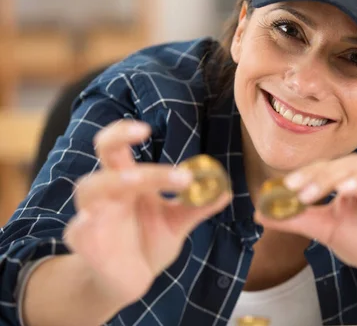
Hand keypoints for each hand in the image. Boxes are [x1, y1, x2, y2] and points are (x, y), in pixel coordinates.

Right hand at [64, 120, 231, 304]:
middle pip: (102, 153)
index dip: (126, 132)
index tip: (148, 128)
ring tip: (136, 182)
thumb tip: (225, 191)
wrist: (130, 282)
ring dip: (113, 181)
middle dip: (118, 138)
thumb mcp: (178, 224)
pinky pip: (77, 230)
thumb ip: (198, 207)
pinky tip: (91, 221)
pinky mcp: (85, 242)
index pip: (120, 146)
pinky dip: (83, 225)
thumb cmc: (148, 243)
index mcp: (129, 181)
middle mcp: (109, 192)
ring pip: (90, 187)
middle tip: (144, 132)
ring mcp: (93, 215)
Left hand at [254, 153, 356, 290]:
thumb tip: (259, 213)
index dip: (308, 174)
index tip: (287, 187)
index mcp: (352, 178)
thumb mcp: (326, 230)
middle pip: (351, 165)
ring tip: (340, 188)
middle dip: (326, 176)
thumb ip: (297, 219)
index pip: (328, 167)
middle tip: (304, 192)